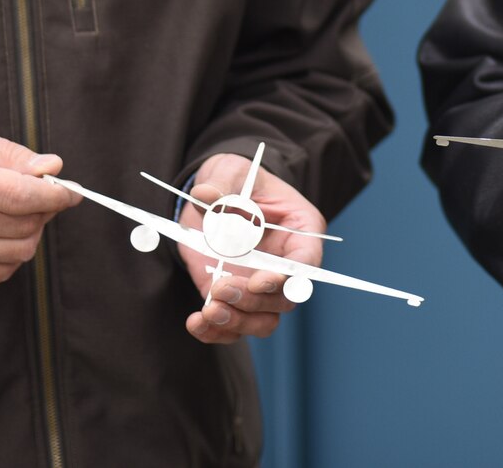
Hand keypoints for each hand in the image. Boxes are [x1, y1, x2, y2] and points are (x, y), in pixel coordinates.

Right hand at [0, 121, 77, 287]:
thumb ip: (10, 153)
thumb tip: (52, 169)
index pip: (19, 195)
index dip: (55, 194)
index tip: (71, 191)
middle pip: (23, 225)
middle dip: (45, 210)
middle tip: (43, 196)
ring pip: (18, 251)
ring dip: (31, 231)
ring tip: (19, 213)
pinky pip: (1, 271)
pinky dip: (12, 252)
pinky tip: (0, 232)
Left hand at [177, 152, 325, 343]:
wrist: (214, 198)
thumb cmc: (236, 180)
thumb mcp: (230, 171)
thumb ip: (221, 184)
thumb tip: (204, 195)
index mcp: (301, 230)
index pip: (306, 262)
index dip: (287, 277)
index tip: (259, 282)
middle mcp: (286, 266)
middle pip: (284, 298)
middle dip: (253, 300)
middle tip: (221, 288)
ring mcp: (261, 287)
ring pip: (263, 320)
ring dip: (237, 322)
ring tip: (208, 312)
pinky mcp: (236, 299)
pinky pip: (233, 327)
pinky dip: (215, 331)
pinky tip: (196, 323)